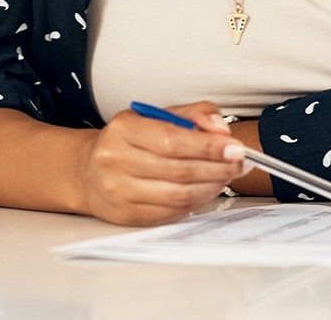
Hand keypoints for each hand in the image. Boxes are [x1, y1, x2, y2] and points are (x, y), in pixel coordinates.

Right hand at [76, 101, 250, 225]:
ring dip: (212, 187)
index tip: (236, 148)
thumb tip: (221, 130)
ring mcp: (119, 192)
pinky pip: (172, 212)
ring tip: (226, 176)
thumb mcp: (157, 115)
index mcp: (124, 130)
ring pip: (179, 195)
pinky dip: (197, 202)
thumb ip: (194, 114)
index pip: (172, 140)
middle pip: (180, 170)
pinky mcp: (127, 215)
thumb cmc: (131, 140)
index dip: (209, 147)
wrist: (90, 171)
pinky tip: (206, 190)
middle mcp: (116, 161)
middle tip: (240, 163)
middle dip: (218, 168)